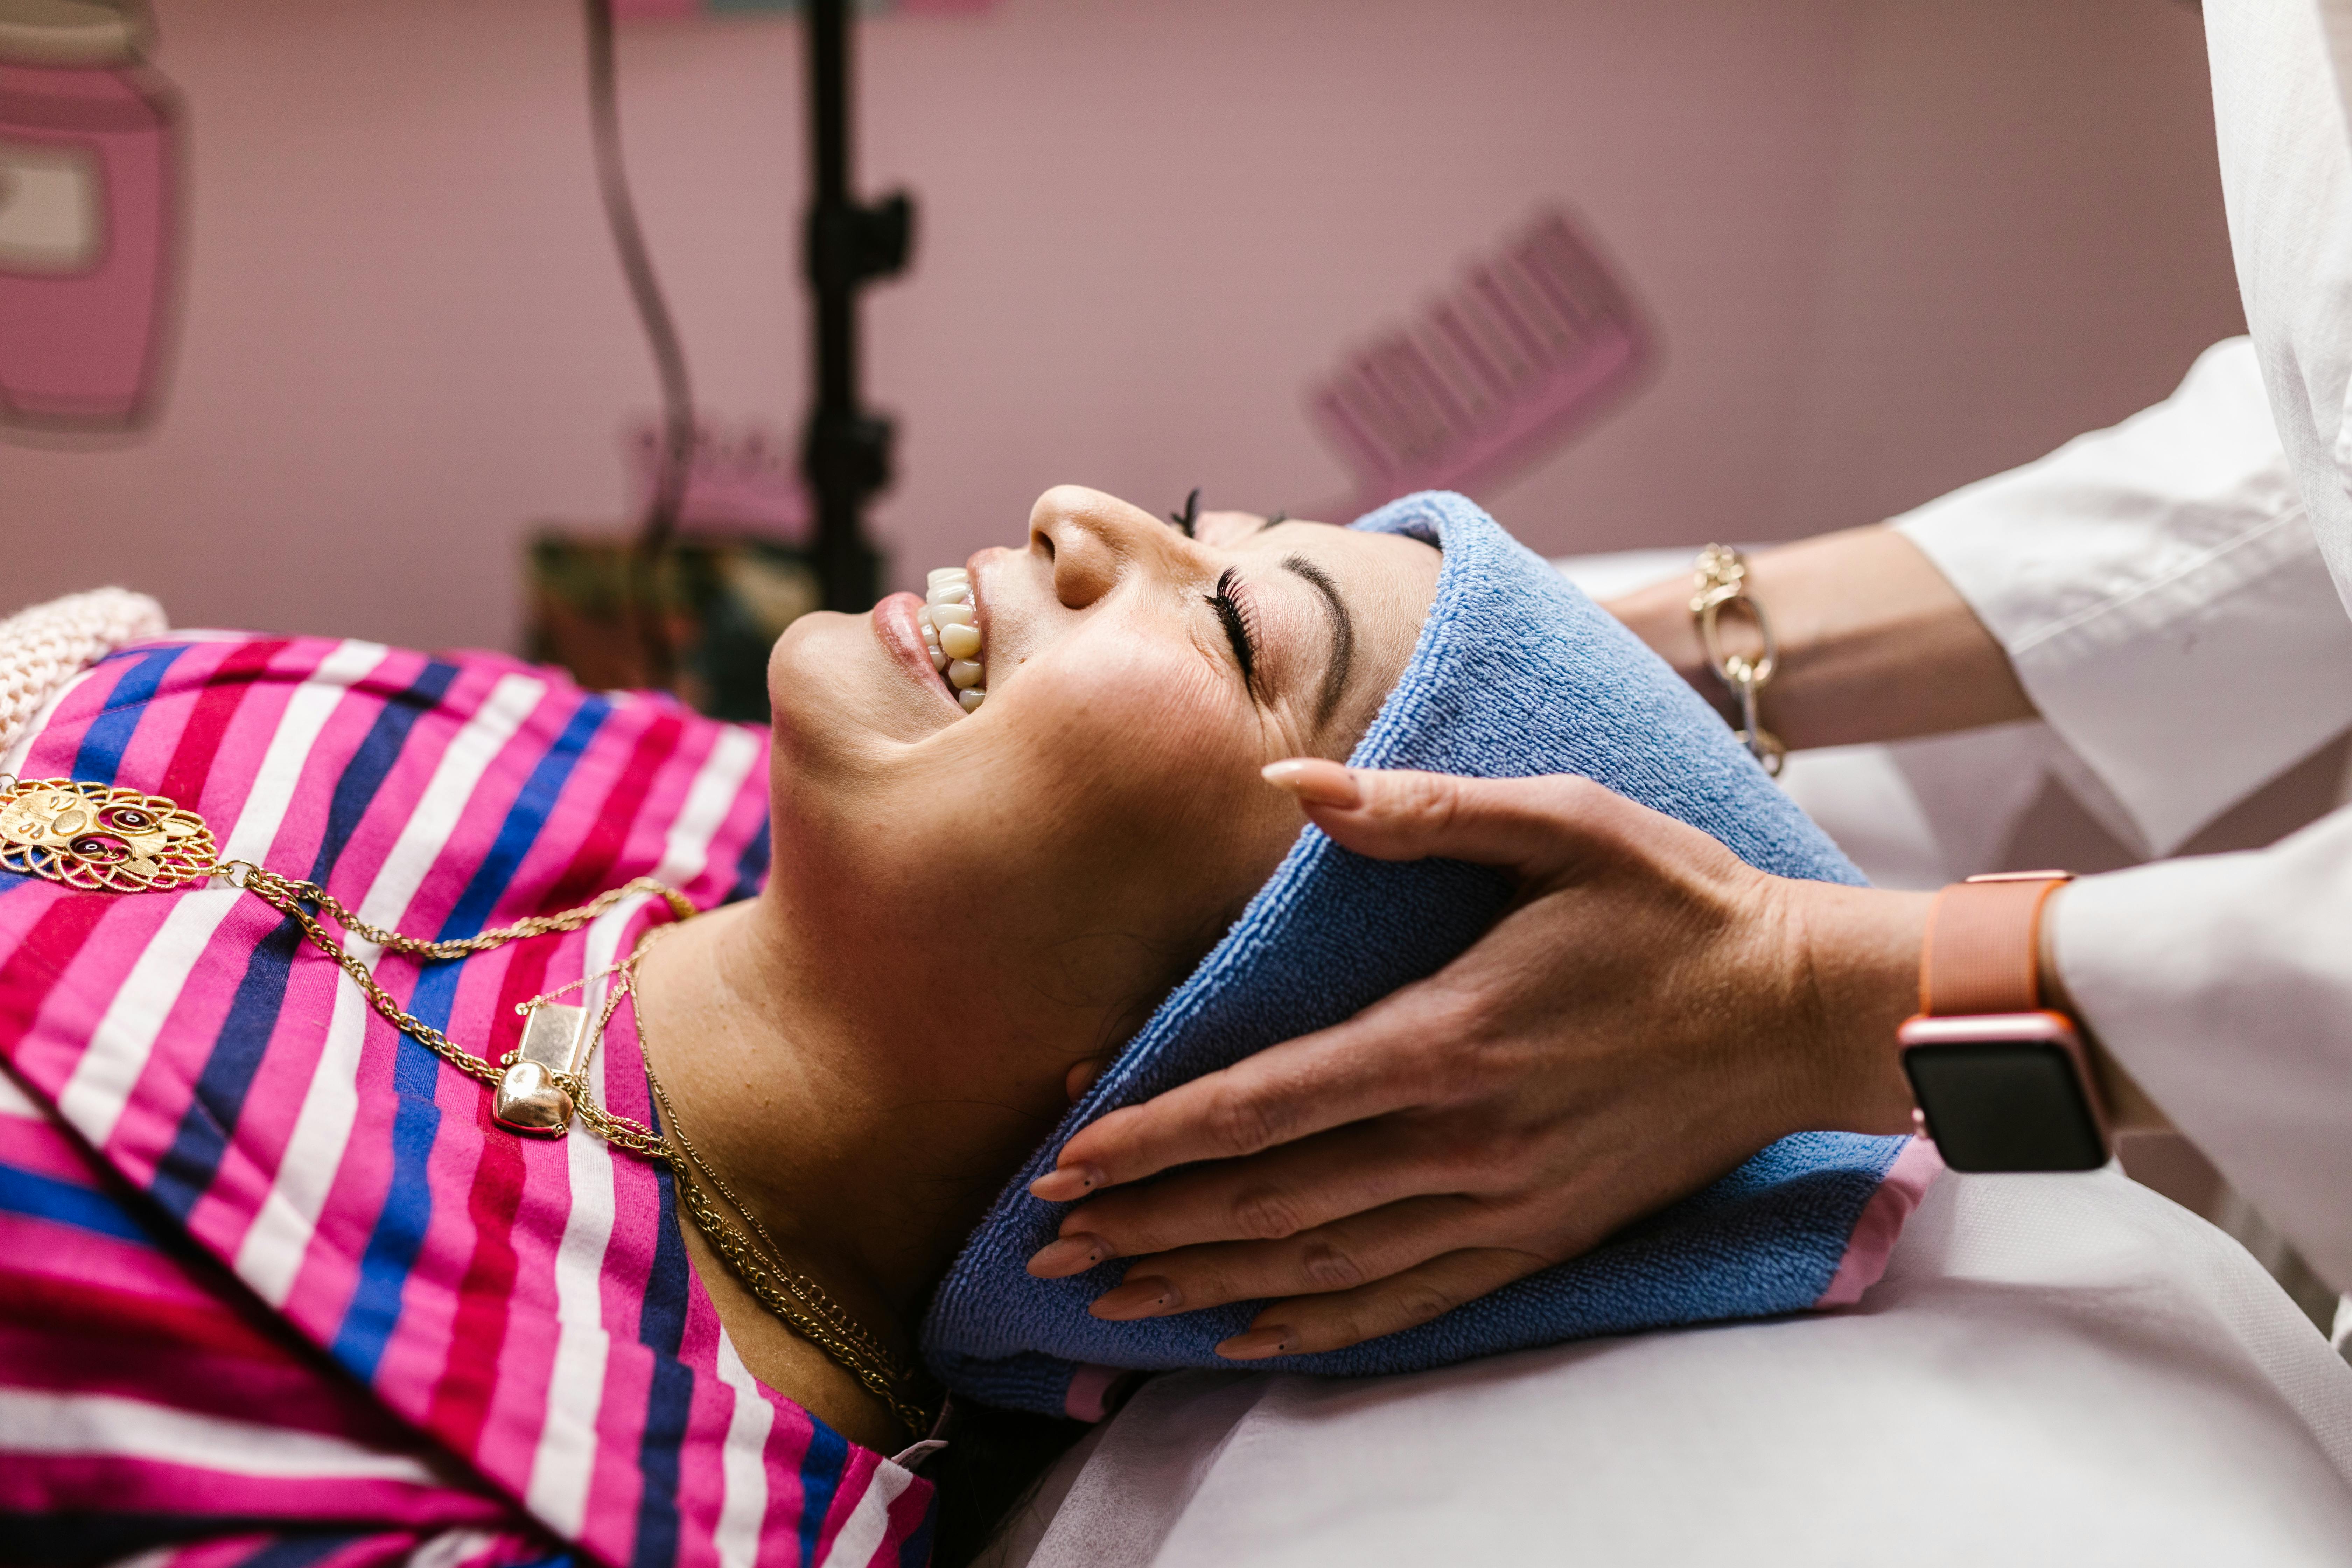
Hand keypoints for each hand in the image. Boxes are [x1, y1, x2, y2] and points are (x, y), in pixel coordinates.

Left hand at [1025, 760, 1927, 1358]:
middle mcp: (1464, 1138)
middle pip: (1270, 1198)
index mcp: (1450, 1034)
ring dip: (1207, 1283)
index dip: (1155, 1134)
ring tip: (1112, 1297)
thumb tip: (1287, 779)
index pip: (1265, 1102)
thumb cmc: (1678, 903)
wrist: (1803, 1011)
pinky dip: (1317, 1325)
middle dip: (1148, 1222)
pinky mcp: (1539, 1238)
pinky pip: (1407, 1301)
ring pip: (1323, 1263)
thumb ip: (1419, 809)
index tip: (1067, 1156)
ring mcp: (1503, 1202)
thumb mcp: (1563, 820)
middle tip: (1047, 1242)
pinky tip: (1250, 1334)